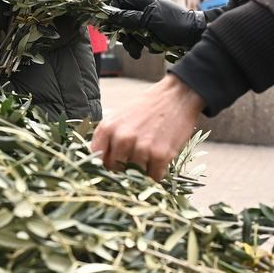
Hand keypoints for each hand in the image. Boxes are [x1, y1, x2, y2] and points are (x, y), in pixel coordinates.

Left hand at [90, 74, 205, 181]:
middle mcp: (122, 139)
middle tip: (135, 158)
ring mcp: (141, 148)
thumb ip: (109, 136)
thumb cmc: (148, 105)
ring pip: (135, 174)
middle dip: (123, 167)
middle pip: (115, 168)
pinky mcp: (160, 156)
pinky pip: (154, 177)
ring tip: (149, 156)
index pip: (96, 158)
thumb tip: (102, 160)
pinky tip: (159, 160)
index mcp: (108, 128)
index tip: (113, 163)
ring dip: (142, 170)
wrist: (177, 95)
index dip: (104, 162)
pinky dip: (157, 173)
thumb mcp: (119, 115)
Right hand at [106, 0, 205, 53]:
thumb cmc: (174, 22)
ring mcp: (147, 21)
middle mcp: (143, 9)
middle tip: (126, 40)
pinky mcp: (151, 33)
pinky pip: (139, 40)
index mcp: (143, 0)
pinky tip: (143, 52)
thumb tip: (111, 15)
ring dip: (131, 43)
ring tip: (136, 51)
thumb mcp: (150, 19)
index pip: (119, 1)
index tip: (109, 25)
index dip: (112, 12)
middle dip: (123, 32)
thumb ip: (130, 17)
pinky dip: (139, 47)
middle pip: (122, 19)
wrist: (194, 34)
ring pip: (129, 32)